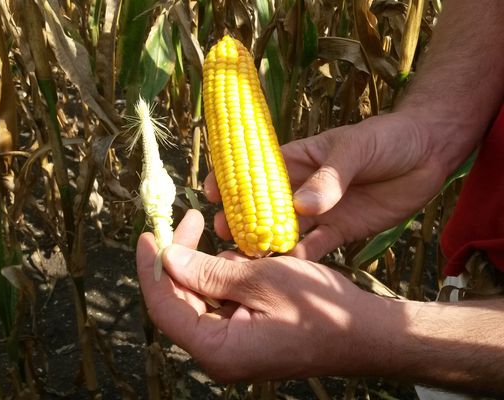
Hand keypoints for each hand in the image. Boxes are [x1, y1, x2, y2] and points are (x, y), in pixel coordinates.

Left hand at [136, 209, 385, 381]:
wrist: (365, 334)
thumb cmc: (319, 308)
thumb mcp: (262, 279)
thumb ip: (209, 271)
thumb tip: (168, 258)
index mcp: (218, 349)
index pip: (165, 307)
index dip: (151, 269)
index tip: (148, 234)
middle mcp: (219, 354)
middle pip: (180, 301)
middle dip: (182, 260)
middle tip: (192, 219)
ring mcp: (233, 346)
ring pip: (202, 299)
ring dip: (210, 267)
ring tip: (238, 247)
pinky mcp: (246, 337)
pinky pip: (223, 304)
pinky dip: (228, 278)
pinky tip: (248, 262)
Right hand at [206, 112, 448, 260]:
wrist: (428, 154)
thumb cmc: (387, 138)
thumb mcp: (356, 148)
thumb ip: (330, 177)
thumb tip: (301, 206)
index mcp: (297, 159)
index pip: (256, 168)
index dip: (230, 180)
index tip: (210, 193)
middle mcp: (301, 188)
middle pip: (263, 204)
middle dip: (240, 217)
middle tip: (224, 232)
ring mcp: (319, 211)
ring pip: (284, 229)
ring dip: (265, 241)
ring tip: (246, 255)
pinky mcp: (340, 230)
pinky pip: (315, 246)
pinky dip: (301, 256)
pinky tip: (286, 267)